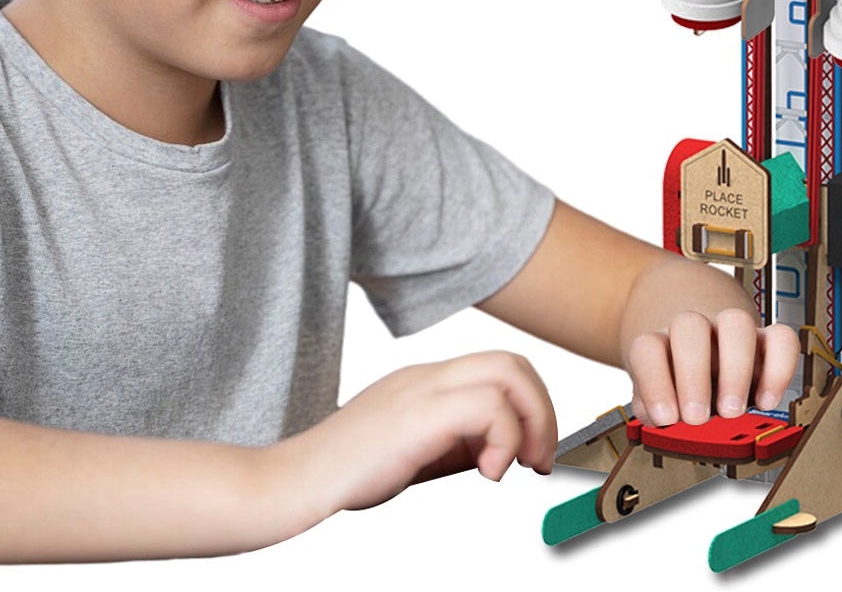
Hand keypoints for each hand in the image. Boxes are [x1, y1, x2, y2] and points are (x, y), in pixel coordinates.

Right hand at [286, 351, 556, 517]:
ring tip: (518, 465)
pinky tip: (487, 472)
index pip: (498, 368)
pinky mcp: (419, 413)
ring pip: (508, 372)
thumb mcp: (416, 451)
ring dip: (531, 423)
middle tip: (538, 460)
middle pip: (512, 362)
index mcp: (426, 381)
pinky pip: (487, 406)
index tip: (532, 454)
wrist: (299, 479)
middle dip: (542, 412)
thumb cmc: (348, 470)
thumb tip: (499, 450)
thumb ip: (455, 442)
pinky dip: (504, 440)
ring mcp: (422, 388)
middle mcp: (427, 375)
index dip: (530, 407)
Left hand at [625, 307, 797, 426]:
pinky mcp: (765, 341)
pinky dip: (779, 370)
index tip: (665, 418)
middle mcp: (695, 331)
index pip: (648, 348)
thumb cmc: (676, 381)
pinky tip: (766, 402)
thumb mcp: (658, 398)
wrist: (698, 352)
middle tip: (697, 417)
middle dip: (693, 374)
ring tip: (731, 411)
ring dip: (736, 369)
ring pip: (736, 323)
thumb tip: (657, 425)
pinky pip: (781, 339)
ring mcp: (729, 332)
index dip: (654, 382)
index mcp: (661, 343)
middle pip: (689, 326)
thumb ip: (654, 410)